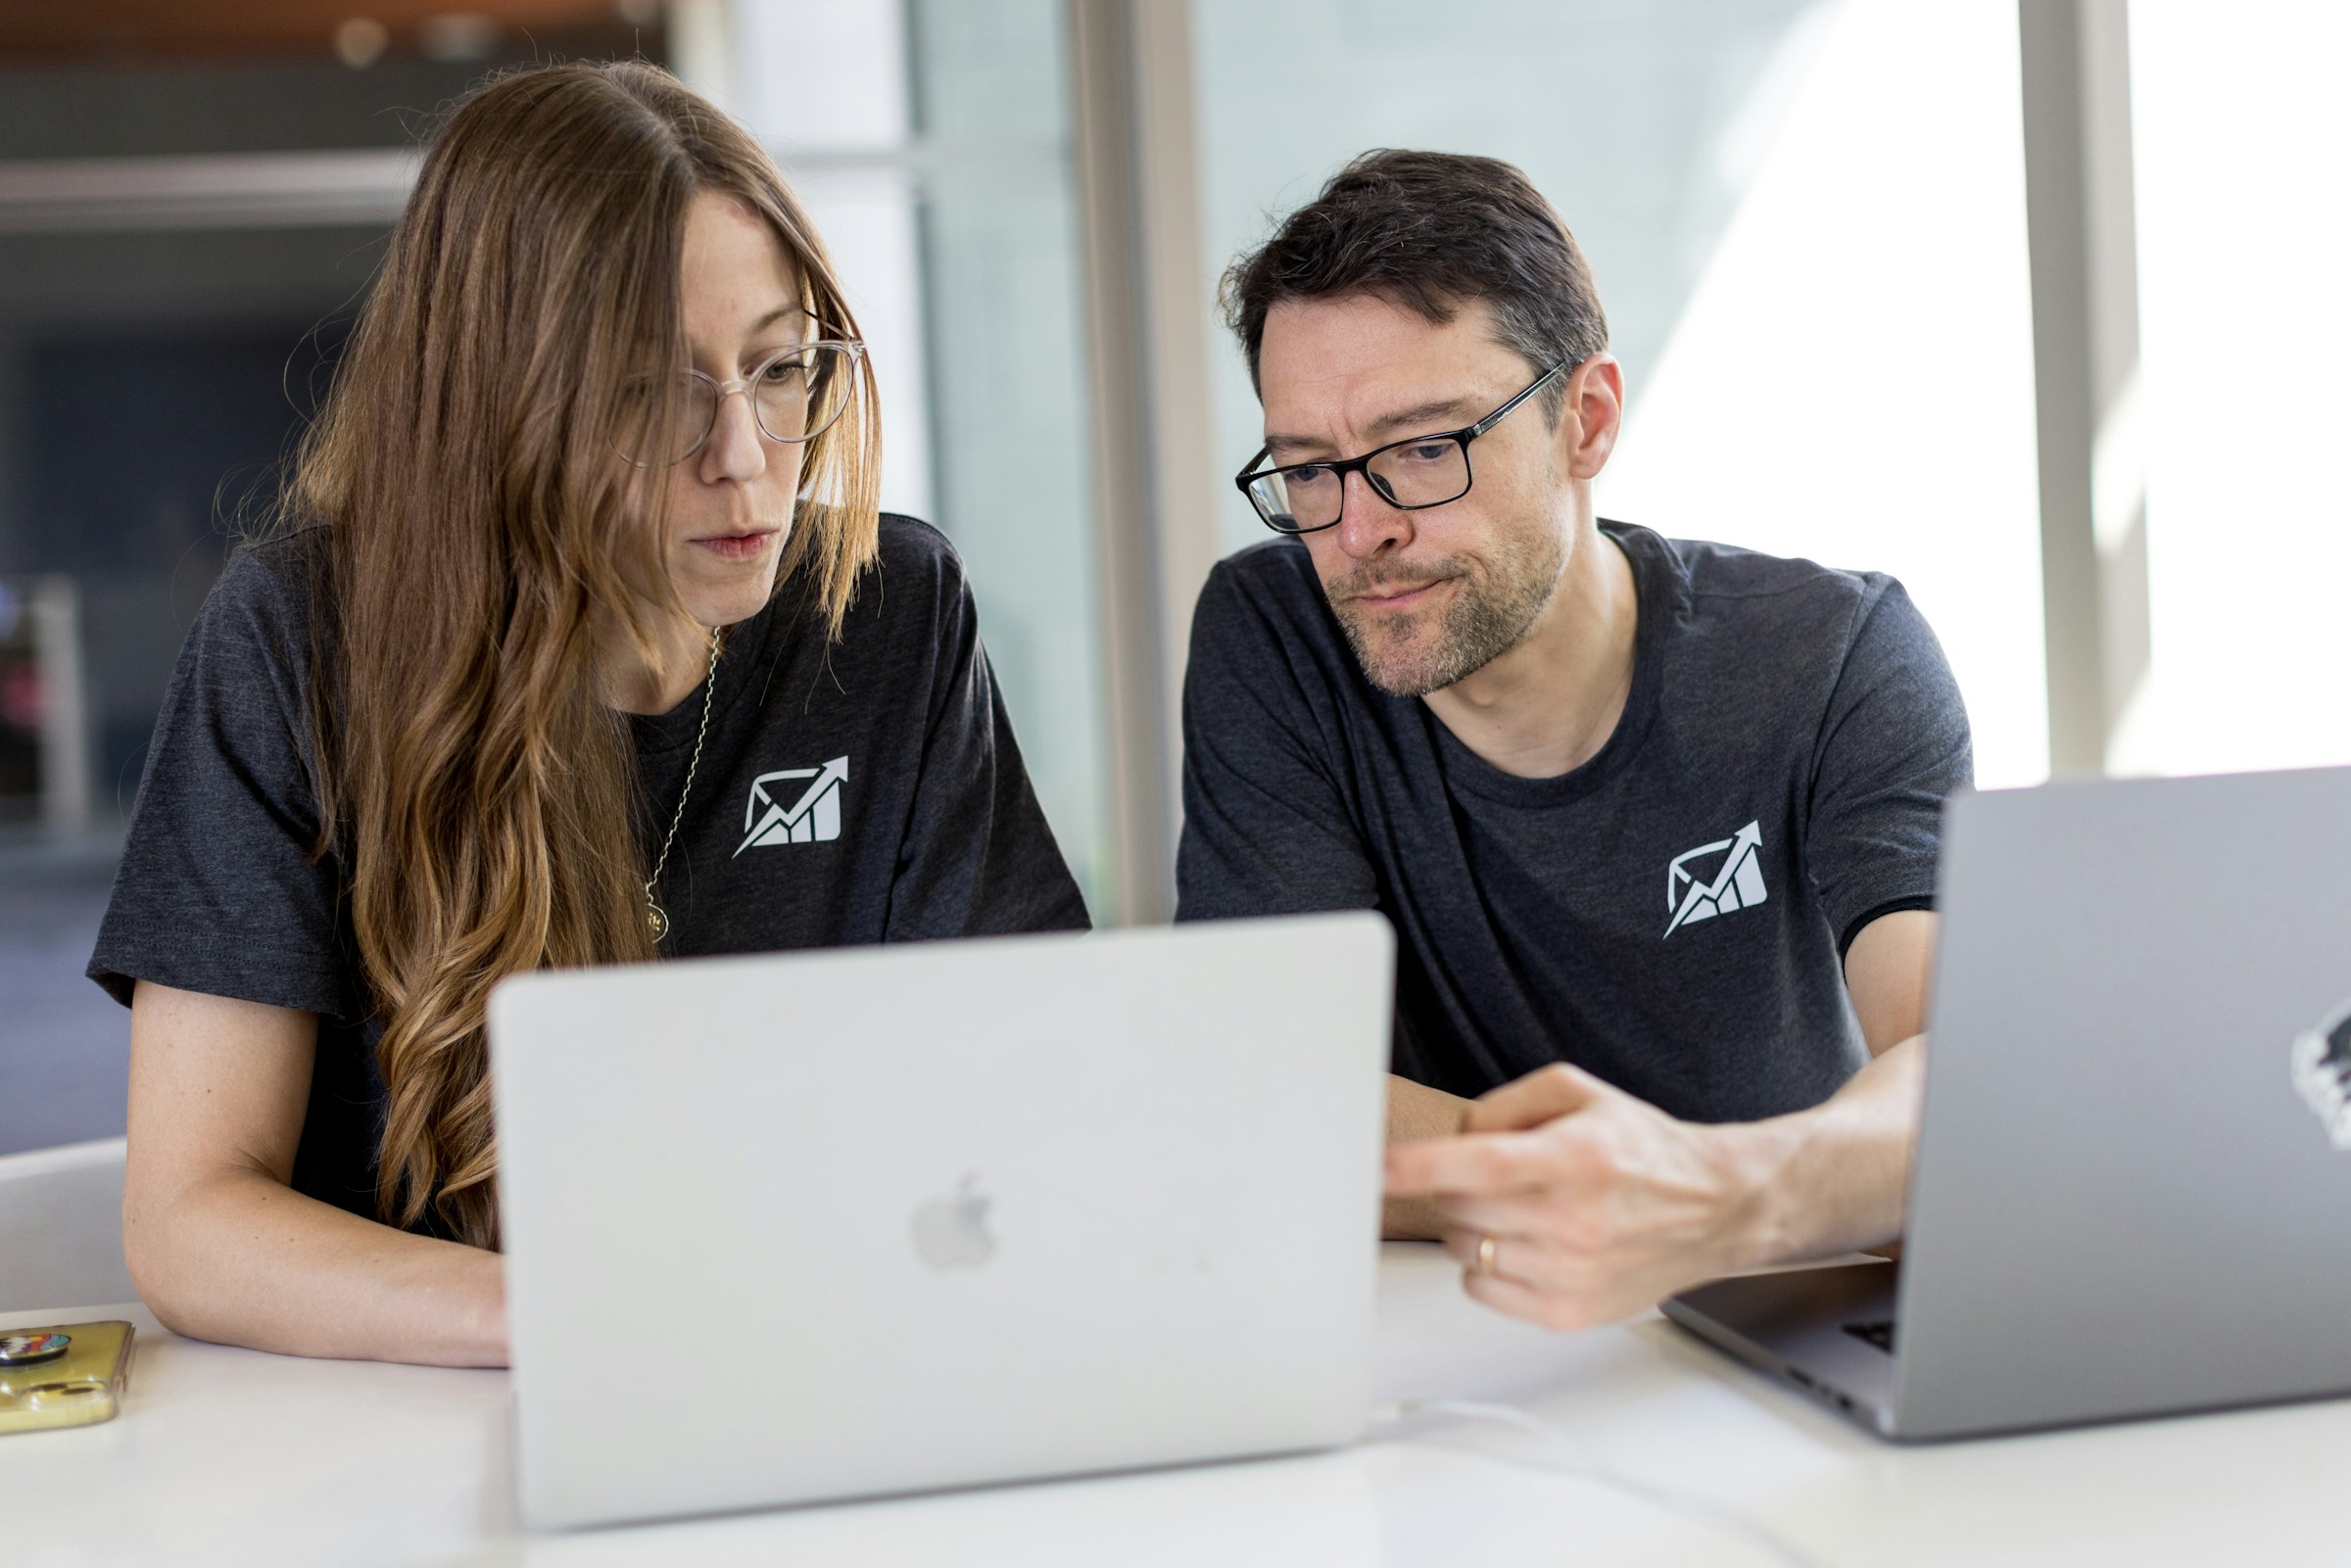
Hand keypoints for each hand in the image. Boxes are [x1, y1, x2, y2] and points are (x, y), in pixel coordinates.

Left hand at [1383, 1062, 1772, 1331]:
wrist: (1714, 1209)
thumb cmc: (1641, 1151)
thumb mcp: (1578, 1093)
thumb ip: (1506, 1105)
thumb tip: (1454, 1137)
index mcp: (1576, 1157)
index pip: (1483, 1164)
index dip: (1422, 1167)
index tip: (1377, 1168)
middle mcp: (1574, 1219)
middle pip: (1461, 1207)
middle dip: (1459, 1186)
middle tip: (1497, 1176)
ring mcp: (1571, 1274)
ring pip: (1465, 1249)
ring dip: (1476, 1226)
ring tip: (1524, 1209)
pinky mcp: (1567, 1314)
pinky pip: (1481, 1289)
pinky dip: (1490, 1266)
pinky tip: (1530, 1244)